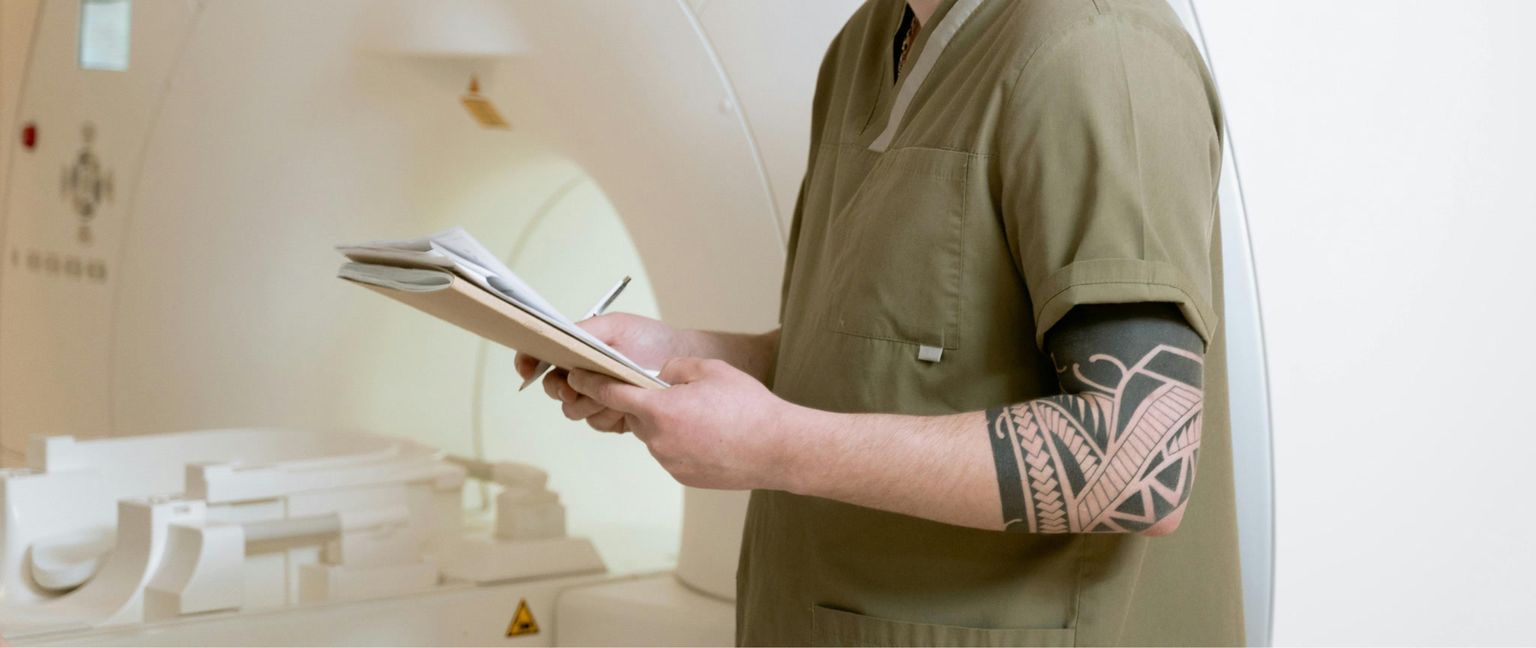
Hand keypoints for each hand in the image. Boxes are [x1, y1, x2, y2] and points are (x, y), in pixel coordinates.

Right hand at [514, 312, 683, 432]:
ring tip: (613, 391)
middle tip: (577, 385)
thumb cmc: (650, 339)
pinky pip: (597, 423)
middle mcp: (583, 377)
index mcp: (577, 352)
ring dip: (590, 402)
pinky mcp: (613, 417)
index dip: (528, 363)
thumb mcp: (614, 326)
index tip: (527, 368)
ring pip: (573, 411)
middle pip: (553, 391)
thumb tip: (558, 340)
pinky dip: (609, 415)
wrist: (681, 362)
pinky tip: (624, 405)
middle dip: (563, 389)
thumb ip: (584, 331)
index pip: (540, 358)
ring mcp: (596, 398)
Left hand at [566, 358, 799, 490]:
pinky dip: (683, 443)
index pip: (611, 393)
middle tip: (680, 396)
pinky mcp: (683, 477)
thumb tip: (660, 375)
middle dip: (648, 404)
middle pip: (636, 416)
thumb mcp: (711, 370)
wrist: (778, 449)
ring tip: (706, 418)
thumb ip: (676, 369)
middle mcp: (658, 440)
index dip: (590, 382)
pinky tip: (710, 437)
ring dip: (668, 424)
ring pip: (655, 436)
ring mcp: (669, 462)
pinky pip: (672, 453)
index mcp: (660, 410)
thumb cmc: (748, 407)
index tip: (575, 376)